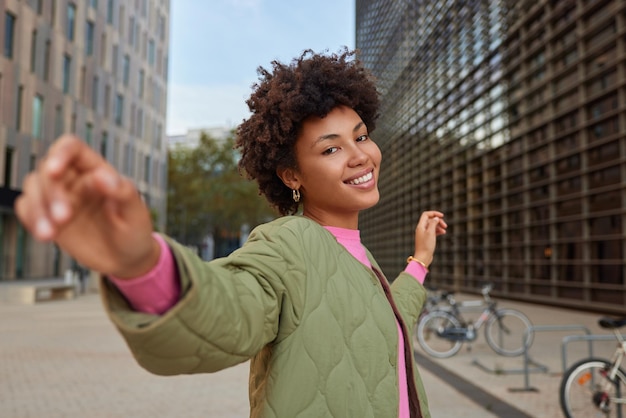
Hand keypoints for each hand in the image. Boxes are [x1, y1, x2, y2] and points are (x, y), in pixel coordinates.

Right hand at [14, 135, 159, 277]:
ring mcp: (61, 198)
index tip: (54, 171)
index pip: (73, 148)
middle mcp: (75, 180)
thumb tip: (102, 175)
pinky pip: (28, 209)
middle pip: (48, 171)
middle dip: (51, 193)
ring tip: (50, 233)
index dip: (60, 153)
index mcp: (97, 170)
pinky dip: (31, 219)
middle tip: (64, 218)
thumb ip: (123, 192)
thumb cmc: (134, 230)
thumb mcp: (136, 212)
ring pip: (34, 188)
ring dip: (38, 209)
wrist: (126, 259)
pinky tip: (45, 234)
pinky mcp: (49, 217)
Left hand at [412, 210, 446, 267]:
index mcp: (420, 226)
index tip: (442, 216)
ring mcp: (424, 234)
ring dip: (439, 226)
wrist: (423, 257)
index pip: (426, 215)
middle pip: (430, 220)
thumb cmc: (426, 245)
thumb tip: (436, 218)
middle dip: (438, 221)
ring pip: (432, 226)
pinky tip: (443, 233)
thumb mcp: (431, 233)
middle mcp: (421, 229)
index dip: (434, 213)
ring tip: (444, 230)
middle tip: (445, 225)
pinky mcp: (426, 239)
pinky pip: (432, 231)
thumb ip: (433, 223)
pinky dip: (438, 231)